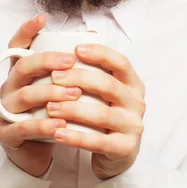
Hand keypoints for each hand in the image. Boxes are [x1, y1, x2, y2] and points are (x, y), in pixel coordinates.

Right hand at [0, 14, 81, 176]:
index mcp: (20, 72)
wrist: (37, 151)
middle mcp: (10, 87)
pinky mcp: (7, 134)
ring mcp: (6, 110)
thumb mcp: (58, 86)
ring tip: (74, 95)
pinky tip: (61, 126)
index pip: (17, 46)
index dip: (26, 31)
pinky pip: (22, 128)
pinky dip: (42, 125)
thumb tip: (92, 35)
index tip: (41, 18)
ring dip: (50, 93)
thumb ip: (70, 64)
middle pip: (22, 67)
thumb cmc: (50, 112)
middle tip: (71, 61)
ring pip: (23, 96)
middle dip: (47, 61)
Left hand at [46, 44, 145, 178]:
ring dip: (73, 109)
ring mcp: (133, 126)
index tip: (76, 49)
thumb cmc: (106, 114)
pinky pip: (99, 142)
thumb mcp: (107, 91)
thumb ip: (98, 66)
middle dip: (79, 79)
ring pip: (102, 115)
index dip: (100, 54)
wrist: (117, 154)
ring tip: (49, 107)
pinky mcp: (125, 148)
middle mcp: (137, 102)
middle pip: (108, 86)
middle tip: (54, 77)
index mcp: (133, 83)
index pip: (121, 62)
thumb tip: (88, 33)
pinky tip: (57, 133)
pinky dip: (76, 138)